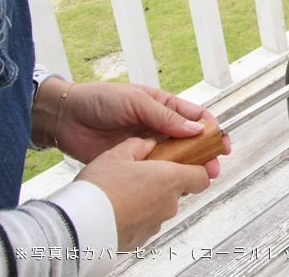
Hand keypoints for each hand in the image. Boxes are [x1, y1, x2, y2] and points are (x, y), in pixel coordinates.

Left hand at [31, 79, 230, 176]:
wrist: (66, 118)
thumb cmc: (101, 100)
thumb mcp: (136, 102)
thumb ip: (165, 117)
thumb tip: (196, 130)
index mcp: (165, 106)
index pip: (196, 117)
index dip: (213, 129)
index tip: (222, 143)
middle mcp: (160, 127)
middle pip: (190, 141)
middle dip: (205, 154)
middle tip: (213, 169)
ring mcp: (148, 146)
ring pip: (175, 159)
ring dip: (189, 169)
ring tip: (197, 181)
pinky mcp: (133, 163)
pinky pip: (154, 173)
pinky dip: (166, 180)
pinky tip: (173, 188)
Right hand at [75, 137, 209, 249]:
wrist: (78, 225)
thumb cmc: (100, 187)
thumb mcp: (119, 153)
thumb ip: (140, 144)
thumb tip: (150, 142)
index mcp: (170, 179)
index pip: (203, 176)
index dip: (200, 168)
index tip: (192, 161)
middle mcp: (168, 204)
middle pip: (180, 190)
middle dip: (168, 180)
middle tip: (148, 171)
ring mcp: (155, 224)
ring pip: (162, 206)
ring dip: (152, 197)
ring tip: (127, 189)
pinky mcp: (140, 239)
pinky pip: (146, 221)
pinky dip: (138, 214)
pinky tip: (120, 206)